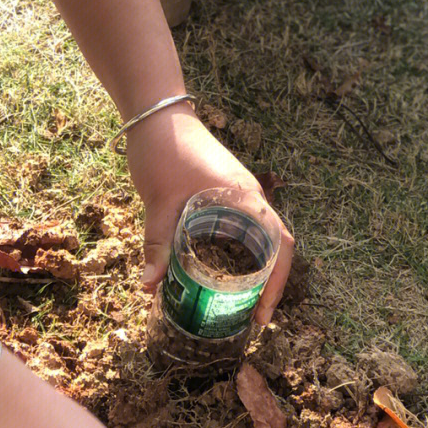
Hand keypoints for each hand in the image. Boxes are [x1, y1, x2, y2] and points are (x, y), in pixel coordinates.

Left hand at [124, 105, 293, 323]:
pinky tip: (215, 267)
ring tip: (236, 300)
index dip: (277, 282)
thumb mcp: (159, 202)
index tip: (264, 313)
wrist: (155, 112)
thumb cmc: (164, 150)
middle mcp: (248, 196)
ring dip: (253, 266)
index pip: (279, 244)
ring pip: (256, 236)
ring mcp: (235, 192)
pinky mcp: (220, 190)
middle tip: (250, 316)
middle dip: (268, 282)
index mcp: (245, 197)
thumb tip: (148, 287)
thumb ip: (157, 244)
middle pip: (273, 244)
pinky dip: (235, 250)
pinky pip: (238, 226)